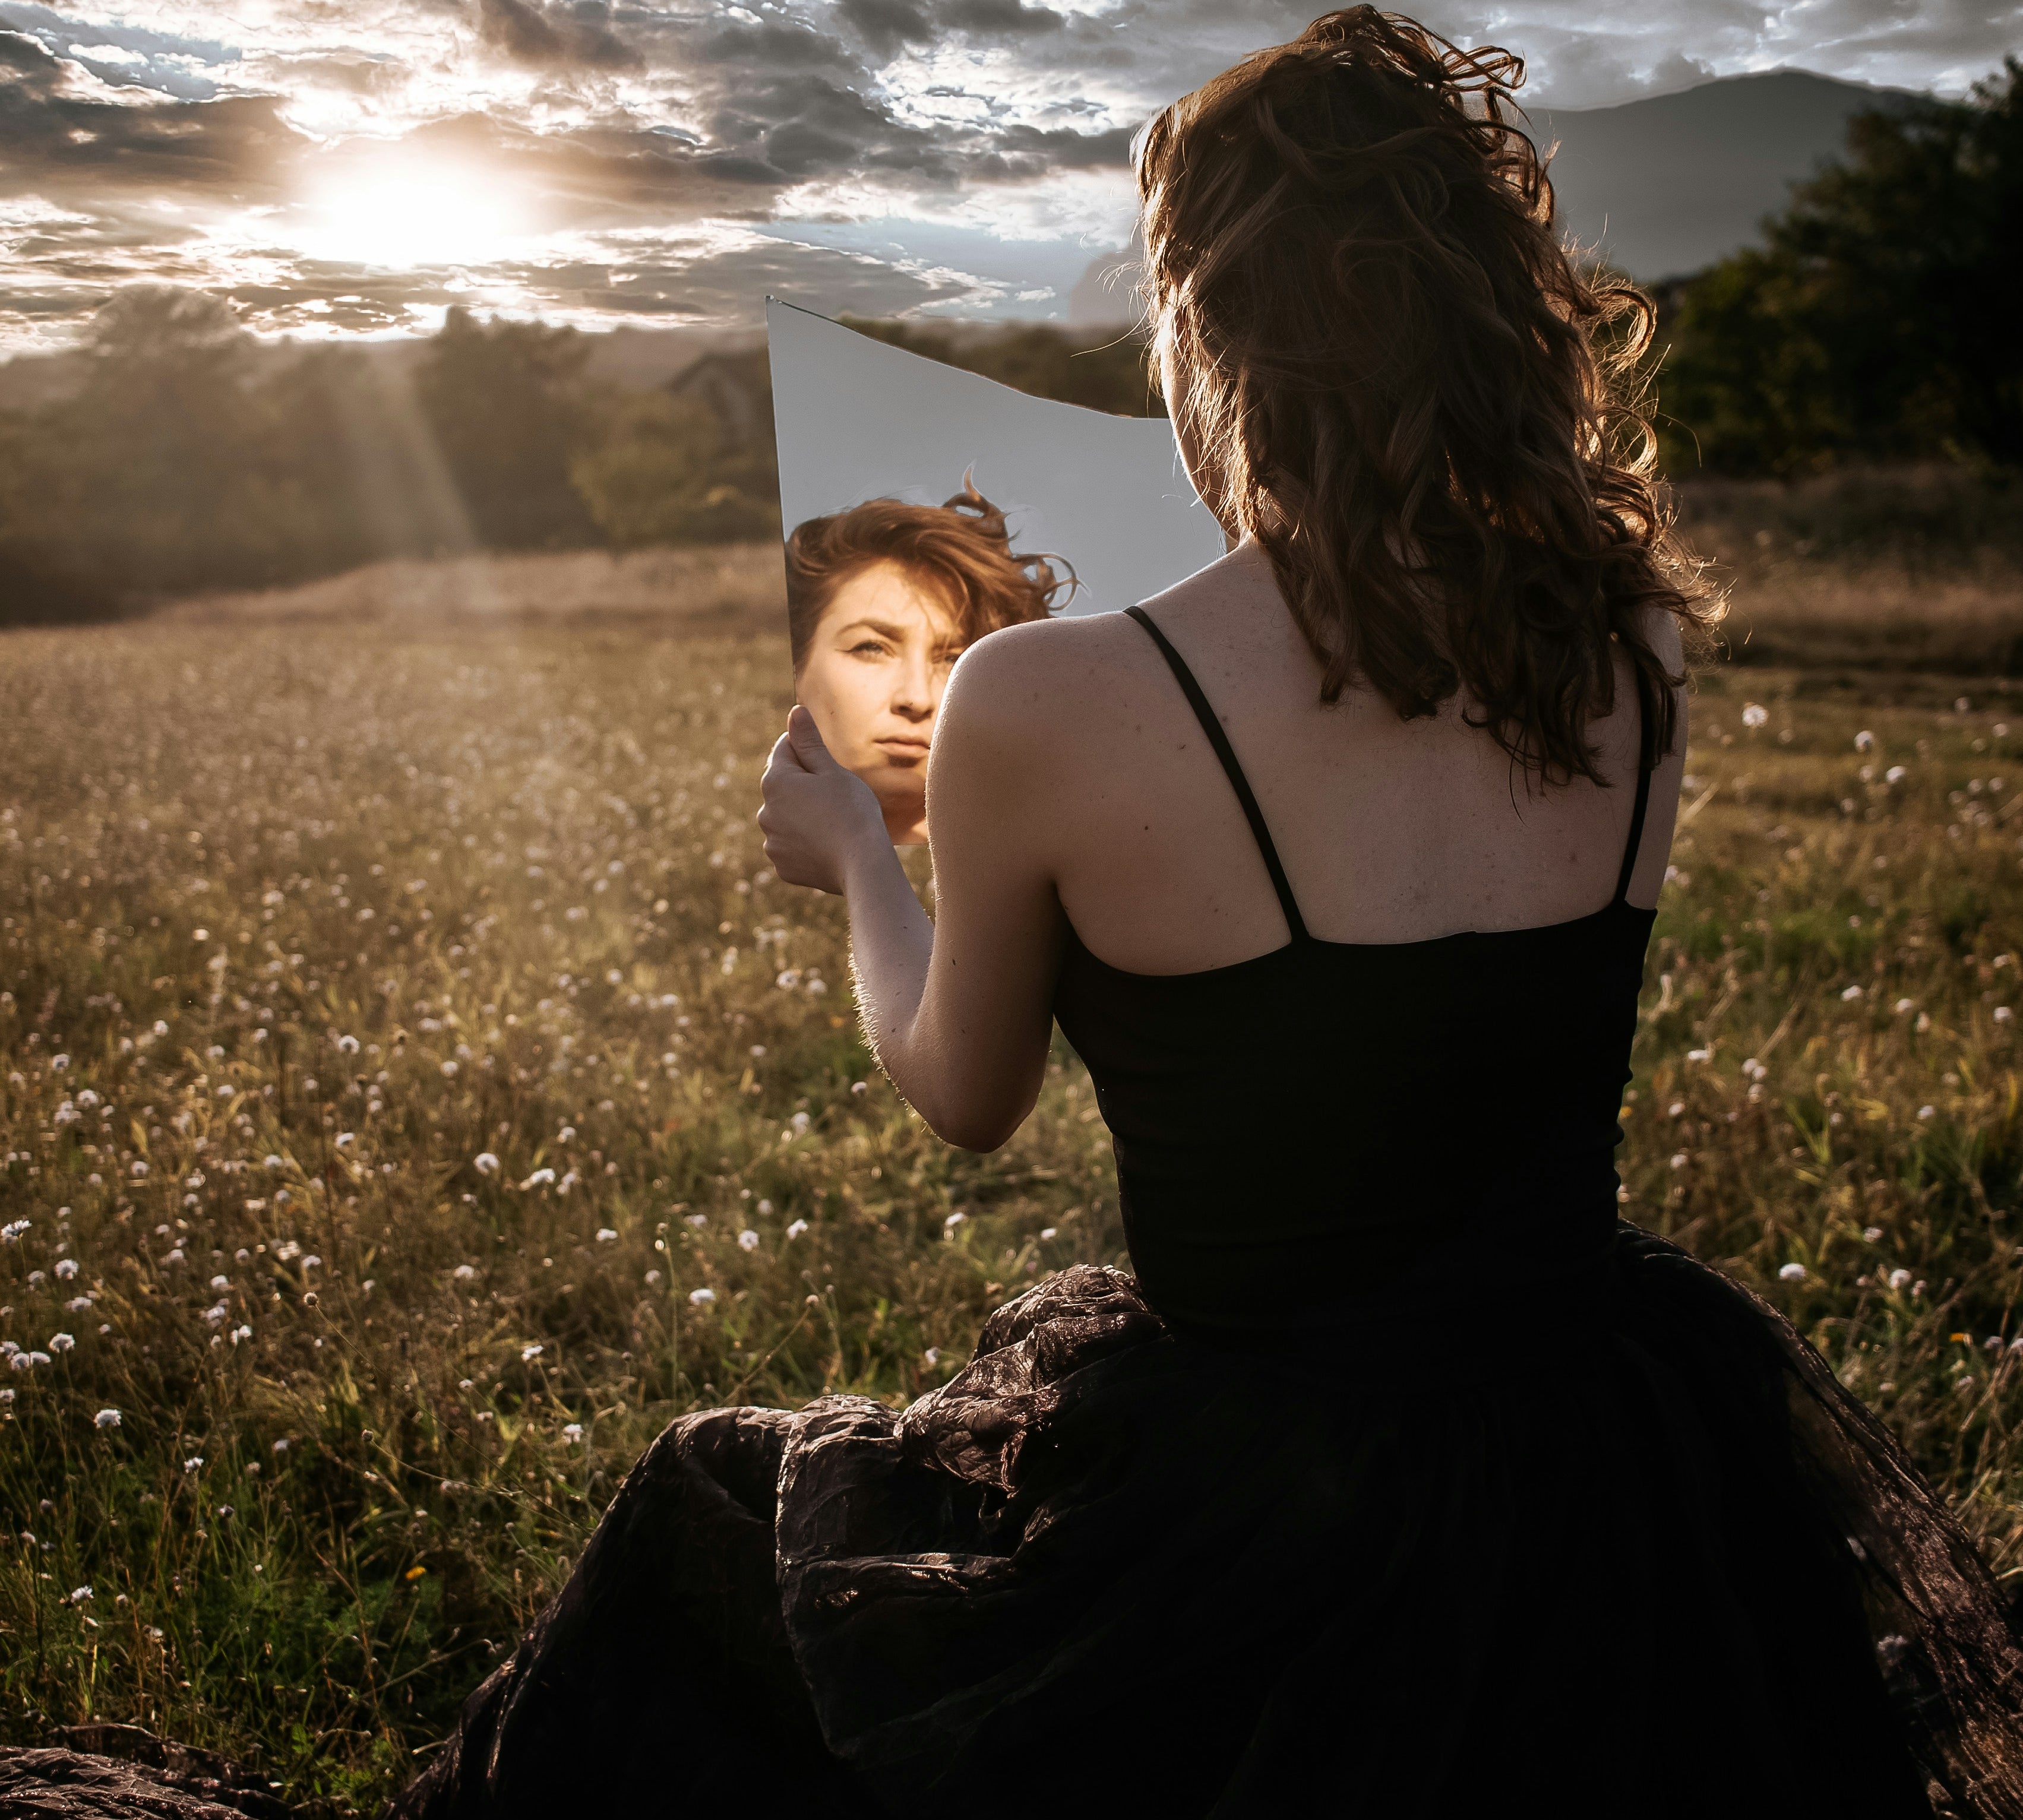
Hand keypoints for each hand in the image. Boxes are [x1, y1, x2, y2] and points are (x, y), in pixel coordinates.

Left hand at [759, 705, 890, 893]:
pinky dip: (805, 843)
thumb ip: (809, 742)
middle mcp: (765, 811)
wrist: (862, 865)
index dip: (810, 751)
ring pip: (787, 818)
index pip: (785, 749)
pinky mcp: (782, 866)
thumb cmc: (852, 811)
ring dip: (803, 815)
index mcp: (775, 781)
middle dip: (805, 785)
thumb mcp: (832, 770)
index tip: (830, 765)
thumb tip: (795, 711)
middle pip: (784, 786)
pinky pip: (792, 846)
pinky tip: (828, 846)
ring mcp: (772, 842)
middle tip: (837, 798)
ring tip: (834, 824)